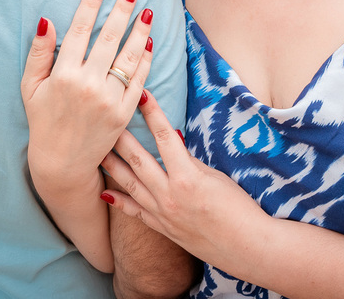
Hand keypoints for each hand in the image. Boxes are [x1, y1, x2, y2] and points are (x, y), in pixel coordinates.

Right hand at [21, 0, 154, 193]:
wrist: (62, 162)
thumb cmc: (43, 119)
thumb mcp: (30, 87)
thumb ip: (39, 53)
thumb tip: (46, 21)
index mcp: (64, 76)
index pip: (79, 32)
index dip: (89, 7)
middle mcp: (89, 85)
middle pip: (109, 39)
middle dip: (122, 11)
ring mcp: (110, 100)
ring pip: (129, 57)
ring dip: (140, 32)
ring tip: (147, 12)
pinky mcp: (125, 113)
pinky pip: (139, 80)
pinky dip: (146, 60)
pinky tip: (149, 43)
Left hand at [100, 92, 268, 269]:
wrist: (247, 248)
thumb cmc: (239, 209)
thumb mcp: (216, 178)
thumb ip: (190, 162)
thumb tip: (172, 144)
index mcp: (187, 178)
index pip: (165, 137)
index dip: (152, 113)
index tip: (142, 94)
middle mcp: (169, 196)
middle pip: (138, 159)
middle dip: (120, 136)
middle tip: (107, 117)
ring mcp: (162, 214)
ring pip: (129, 184)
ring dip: (112, 165)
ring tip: (96, 149)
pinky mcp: (162, 228)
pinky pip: (135, 212)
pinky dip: (119, 202)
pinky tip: (104, 193)